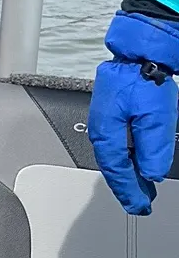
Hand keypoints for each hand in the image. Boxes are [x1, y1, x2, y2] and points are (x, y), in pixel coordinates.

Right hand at [89, 11, 178, 214]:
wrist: (140, 51)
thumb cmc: (145, 78)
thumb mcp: (156, 118)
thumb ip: (153, 149)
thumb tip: (151, 172)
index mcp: (107, 130)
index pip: (117, 170)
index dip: (129, 191)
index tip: (140, 206)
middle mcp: (101, 126)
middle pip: (112, 165)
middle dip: (126, 186)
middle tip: (140, 203)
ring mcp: (104, 118)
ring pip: (113, 154)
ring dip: (127, 173)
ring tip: (141, 187)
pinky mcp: (112, 111)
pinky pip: (116, 143)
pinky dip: (126, 157)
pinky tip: (136, 160)